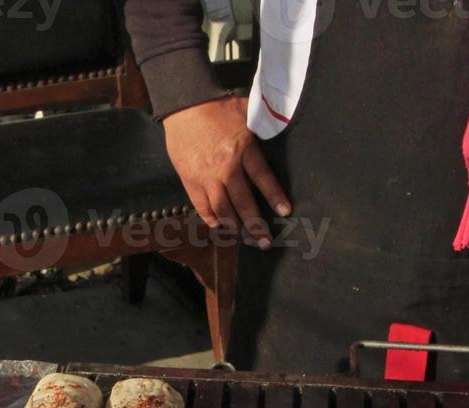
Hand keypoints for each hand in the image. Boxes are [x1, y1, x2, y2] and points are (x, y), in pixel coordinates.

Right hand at [161, 96, 290, 246]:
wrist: (184, 104)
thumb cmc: (218, 106)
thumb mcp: (247, 110)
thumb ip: (263, 126)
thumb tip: (280, 130)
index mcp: (243, 148)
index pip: (263, 178)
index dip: (275, 196)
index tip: (285, 212)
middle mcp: (225, 167)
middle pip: (243, 202)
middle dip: (255, 225)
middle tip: (265, 242)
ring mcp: (205, 177)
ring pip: (222, 210)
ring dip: (235, 227)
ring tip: (245, 239)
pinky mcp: (189, 180)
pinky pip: (202, 206)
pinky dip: (211, 219)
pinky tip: (221, 227)